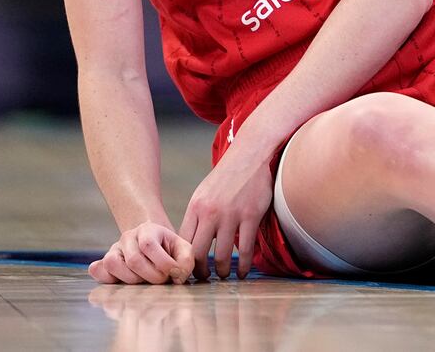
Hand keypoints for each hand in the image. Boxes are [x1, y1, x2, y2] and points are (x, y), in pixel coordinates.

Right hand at [89, 220, 194, 284]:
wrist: (151, 243)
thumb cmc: (168, 249)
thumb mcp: (183, 249)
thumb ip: (187, 261)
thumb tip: (177, 277)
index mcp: (148, 230)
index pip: (148, 245)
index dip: (163, 264)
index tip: (174, 274)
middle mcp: (127, 237)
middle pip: (133, 260)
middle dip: (152, 276)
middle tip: (162, 280)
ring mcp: (114, 250)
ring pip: (113, 264)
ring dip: (132, 280)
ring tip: (144, 281)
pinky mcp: (104, 263)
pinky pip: (97, 270)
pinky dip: (106, 279)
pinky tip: (123, 283)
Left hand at [179, 149, 273, 279]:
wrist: (250, 155)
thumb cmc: (226, 177)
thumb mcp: (204, 193)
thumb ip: (197, 216)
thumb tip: (189, 243)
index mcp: (195, 207)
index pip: (183, 242)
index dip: (183, 260)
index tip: (187, 270)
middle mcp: (210, 212)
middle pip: (198, 253)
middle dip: (199, 272)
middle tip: (204, 279)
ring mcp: (231, 215)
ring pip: (222, 255)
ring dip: (222, 271)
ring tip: (223, 276)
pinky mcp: (250, 216)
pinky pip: (246, 249)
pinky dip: (244, 266)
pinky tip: (243, 272)